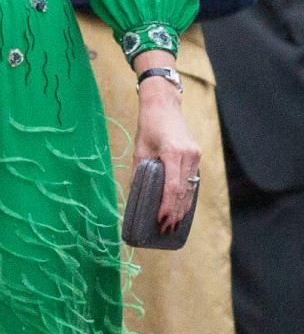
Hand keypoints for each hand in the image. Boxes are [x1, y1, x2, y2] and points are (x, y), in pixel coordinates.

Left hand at [133, 76, 200, 231]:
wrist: (164, 105)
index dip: (167, 206)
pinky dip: (188, 194)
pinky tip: (182, 208)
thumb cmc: (148, 126)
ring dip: (183, 207)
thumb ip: (141, 173)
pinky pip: (193, 180)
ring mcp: (195, 155)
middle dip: (175, 212)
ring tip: (175, 224)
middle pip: (183, 190)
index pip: (172, 187)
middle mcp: (188, 155)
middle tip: (166, 229)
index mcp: (173, 153)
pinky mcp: (197, 155)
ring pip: (191, 187)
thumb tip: (137, 196)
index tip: (160, 220)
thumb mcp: (140, 150)